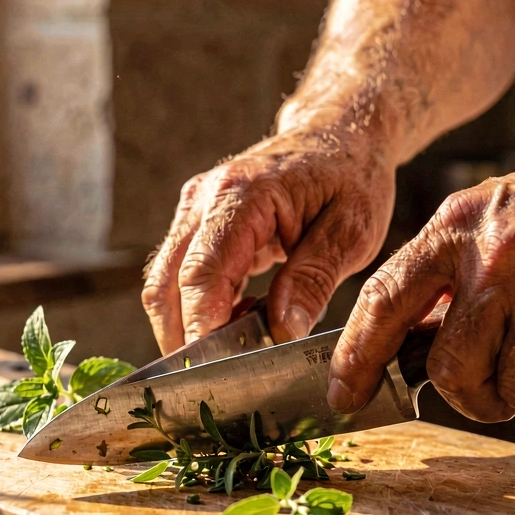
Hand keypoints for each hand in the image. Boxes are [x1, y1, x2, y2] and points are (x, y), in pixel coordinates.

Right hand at [143, 130, 395, 352]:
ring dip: (189, 326)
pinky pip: (179, 276)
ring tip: (240, 346)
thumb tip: (281, 330)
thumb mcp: (352, 230)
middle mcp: (204, 198)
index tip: (217, 372)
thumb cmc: (351, 177)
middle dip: (185, 339)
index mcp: (241, 195)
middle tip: (220, 380)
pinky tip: (241, 321)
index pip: (201, 275)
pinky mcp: (197, 222)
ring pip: (163, 284)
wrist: (342, 134)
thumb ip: (314, 279)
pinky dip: (199, 309)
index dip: (202, 329)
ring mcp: (194, 209)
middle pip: (167, 284)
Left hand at [327, 124, 514, 419]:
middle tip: (505, 389)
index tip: (344, 396)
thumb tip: (406, 350)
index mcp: (456, 228)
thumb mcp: (495, 220)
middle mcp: (495, 252)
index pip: (383, 301)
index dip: (356, 358)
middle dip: (478, 397)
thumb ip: (450, 278)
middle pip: (453, 371)